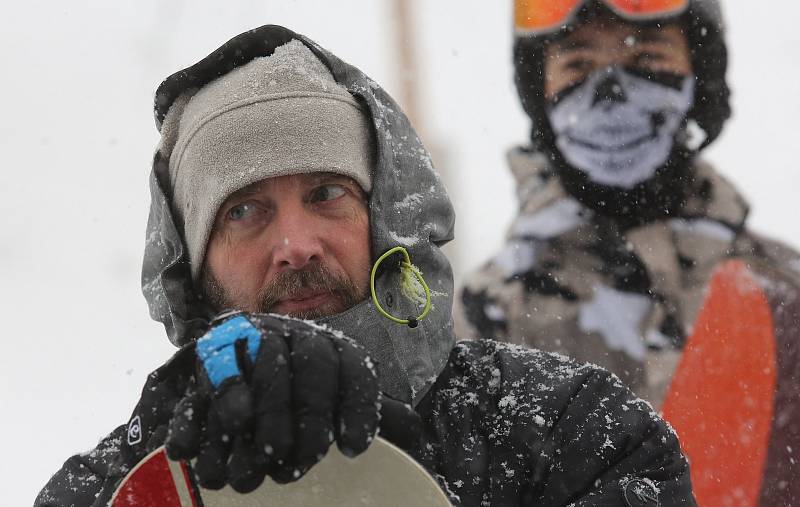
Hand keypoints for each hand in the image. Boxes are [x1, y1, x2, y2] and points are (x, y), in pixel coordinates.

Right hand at [165, 313, 381, 492]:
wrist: (238, 359)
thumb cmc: (299, 393)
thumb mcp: (337, 400)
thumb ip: (373, 413)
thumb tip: (414, 432)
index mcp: (333, 348)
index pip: (356, 368)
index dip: (359, 406)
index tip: (354, 448)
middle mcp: (297, 336)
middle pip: (314, 364)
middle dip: (311, 416)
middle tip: (303, 461)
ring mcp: (255, 338)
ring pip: (269, 366)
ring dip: (267, 418)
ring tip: (267, 463)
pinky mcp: (214, 351)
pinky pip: (218, 373)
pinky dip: (219, 405)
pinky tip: (226, 436)